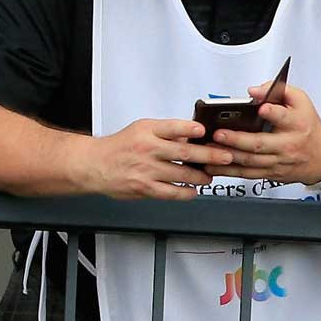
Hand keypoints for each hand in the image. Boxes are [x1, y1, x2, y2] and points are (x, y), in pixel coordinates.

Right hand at [76, 118, 233, 199]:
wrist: (95, 165)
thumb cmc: (122, 146)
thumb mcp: (143, 129)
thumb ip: (168, 132)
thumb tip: (195, 136)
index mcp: (147, 131)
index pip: (172, 127)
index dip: (190, 129)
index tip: (204, 130)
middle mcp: (147, 149)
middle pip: (183, 153)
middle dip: (209, 155)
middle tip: (225, 156)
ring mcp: (146, 170)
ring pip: (181, 175)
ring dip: (201, 176)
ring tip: (210, 176)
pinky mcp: (145, 188)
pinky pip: (171, 193)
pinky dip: (186, 193)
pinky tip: (194, 190)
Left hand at [213, 81, 320, 186]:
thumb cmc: (308, 126)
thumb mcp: (302, 102)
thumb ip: (280, 90)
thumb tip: (254, 91)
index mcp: (297, 123)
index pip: (284, 117)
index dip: (273, 113)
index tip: (262, 108)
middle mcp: (288, 144)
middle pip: (260, 144)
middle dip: (238, 139)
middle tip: (219, 133)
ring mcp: (279, 162)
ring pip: (251, 162)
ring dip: (228, 156)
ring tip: (210, 148)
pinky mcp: (271, 173)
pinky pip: (247, 174)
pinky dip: (229, 171)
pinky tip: (214, 165)